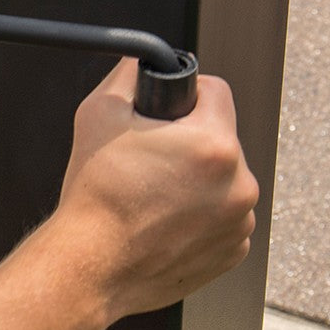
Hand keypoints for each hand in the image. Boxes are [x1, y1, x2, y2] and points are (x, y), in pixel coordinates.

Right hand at [48, 58, 258, 325]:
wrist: (90, 265)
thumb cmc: (94, 198)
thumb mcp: (98, 114)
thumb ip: (128, 76)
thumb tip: (142, 64)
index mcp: (214, 145)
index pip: (215, 92)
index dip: (185, 96)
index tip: (166, 113)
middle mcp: (239, 184)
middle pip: (220, 138)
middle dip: (188, 143)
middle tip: (149, 159)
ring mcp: (239, 222)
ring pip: (223, 180)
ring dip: (196, 180)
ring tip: (153, 194)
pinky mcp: (233, 251)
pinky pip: (222, 217)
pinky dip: (199, 216)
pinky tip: (163, 220)